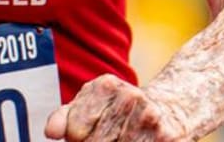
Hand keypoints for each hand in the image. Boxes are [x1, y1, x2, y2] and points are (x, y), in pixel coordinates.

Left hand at [44, 74, 188, 140]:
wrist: (172, 107)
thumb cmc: (122, 110)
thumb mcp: (92, 104)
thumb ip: (66, 117)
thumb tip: (51, 132)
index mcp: (105, 86)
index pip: (75, 130)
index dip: (77, 140)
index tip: (85, 137)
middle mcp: (128, 96)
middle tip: (107, 137)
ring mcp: (148, 116)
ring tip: (121, 138)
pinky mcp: (166, 136)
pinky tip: (137, 140)